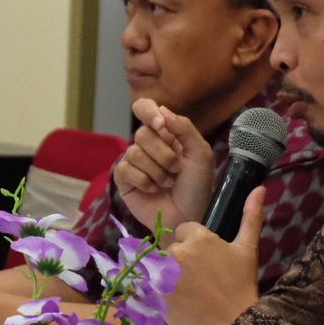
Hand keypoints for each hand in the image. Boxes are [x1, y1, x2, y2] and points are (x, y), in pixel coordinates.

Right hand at [114, 98, 214, 234]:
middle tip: (176, 170)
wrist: (188, 216)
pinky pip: (125, 169)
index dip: (148, 111)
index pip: (145, 108)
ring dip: (156, 171)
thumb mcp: (200, 153)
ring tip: (167, 183)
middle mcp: (147, 144)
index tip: (160, 125)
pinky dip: (143, 181)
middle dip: (163, 154)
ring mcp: (133, 162)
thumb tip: (162, 109)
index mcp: (165, 133)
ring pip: (134, 152)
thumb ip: (184, 128)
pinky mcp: (124, 179)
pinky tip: (153, 190)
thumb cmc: (196, 186)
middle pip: (142, 133)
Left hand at [165, 186, 263, 324]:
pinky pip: (148, 285)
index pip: (184, 231)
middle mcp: (178, 252)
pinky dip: (157, 291)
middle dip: (179, 259)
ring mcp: (164, 274)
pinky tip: (175, 300)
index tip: (205, 262)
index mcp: (198, 237)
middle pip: (170, 248)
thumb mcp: (247, 249)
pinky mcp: (155, 295)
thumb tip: (259, 188)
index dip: (193, 245)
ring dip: (166, 274)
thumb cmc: (242, 286)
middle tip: (197, 279)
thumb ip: (251, 217)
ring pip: (157, 265)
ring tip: (186, 291)